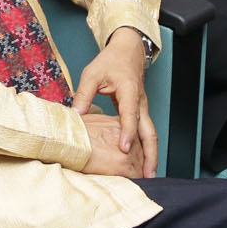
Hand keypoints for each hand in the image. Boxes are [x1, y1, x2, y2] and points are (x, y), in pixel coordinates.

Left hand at [72, 28, 158, 177]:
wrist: (128, 52)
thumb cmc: (110, 62)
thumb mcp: (92, 73)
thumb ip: (84, 93)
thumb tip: (75, 114)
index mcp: (129, 91)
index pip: (130, 115)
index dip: (127, 132)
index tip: (124, 149)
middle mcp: (140, 103)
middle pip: (150, 131)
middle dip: (150, 154)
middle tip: (148, 174)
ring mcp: (143, 108)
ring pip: (151, 134)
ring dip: (151, 154)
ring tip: (149, 175)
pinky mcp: (140, 112)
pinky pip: (146, 132)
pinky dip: (146, 147)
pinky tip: (142, 161)